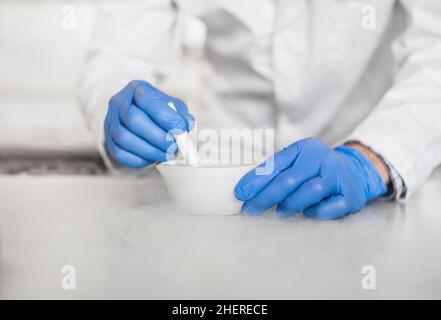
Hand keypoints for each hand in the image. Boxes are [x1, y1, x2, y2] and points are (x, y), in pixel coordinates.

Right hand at [104, 80, 194, 167]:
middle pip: (134, 120)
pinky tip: (153, 158)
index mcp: (137, 89)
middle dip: (158, 137)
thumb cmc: (159, 113)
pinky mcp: (108, 141)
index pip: (147, 100)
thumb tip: (187, 124)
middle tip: (174, 147)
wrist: (141, 122)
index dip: (165, 117)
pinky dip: (140, 159)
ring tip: (166, 154)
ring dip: (150, 150)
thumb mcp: (174, 108)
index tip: (181, 130)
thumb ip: (181, 115)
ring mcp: (110, 122)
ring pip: (125, 139)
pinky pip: (120, 154)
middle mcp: (119, 103)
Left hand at [235, 138, 387, 219]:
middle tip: (250, 209)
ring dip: (291, 204)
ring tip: (280, 211)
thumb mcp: (298, 161)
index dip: (256, 179)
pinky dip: (316, 211)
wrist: (356, 172)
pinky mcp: (350, 196)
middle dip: (265, 197)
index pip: (276, 164)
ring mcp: (338, 177)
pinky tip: (308, 212)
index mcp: (305, 148)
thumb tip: (247, 191)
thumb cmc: (316, 169)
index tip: (240, 193)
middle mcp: (322, 159)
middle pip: (290, 179)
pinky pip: (331, 207)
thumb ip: (277, 171)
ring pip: (311, 191)